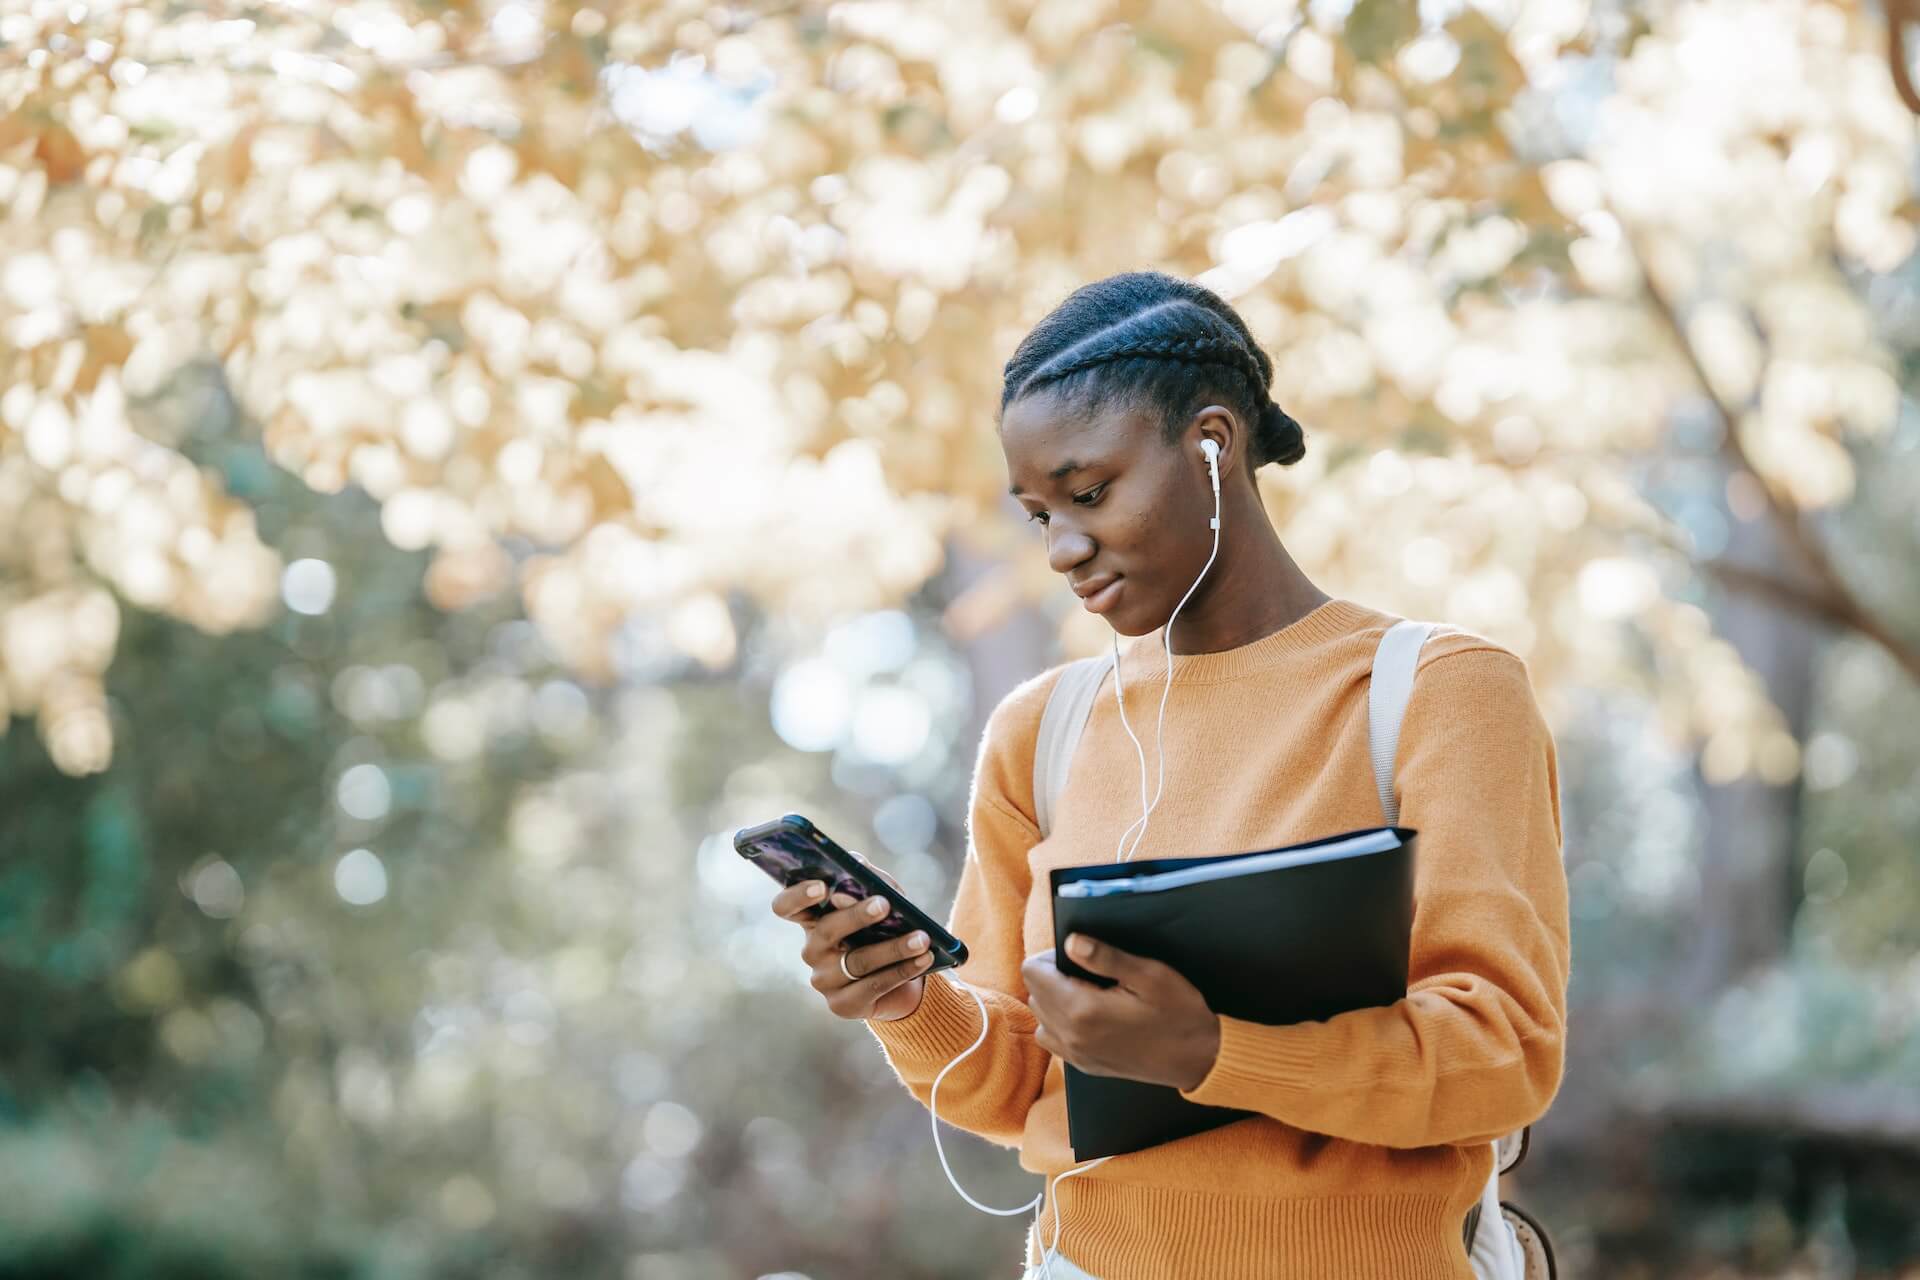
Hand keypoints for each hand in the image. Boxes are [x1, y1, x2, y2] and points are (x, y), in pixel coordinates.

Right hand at [770, 853, 933, 1022]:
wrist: (904, 976)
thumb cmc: (886, 928)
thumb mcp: (882, 898)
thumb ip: (868, 879)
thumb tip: (858, 863)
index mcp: (813, 919)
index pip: (786, 906)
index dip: (798, 896)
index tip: (822, 886)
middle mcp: (811, 949)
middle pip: (826, 930)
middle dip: (857, 916)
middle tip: (885, 904)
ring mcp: (824, 980)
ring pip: (857, 961)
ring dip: (894, 947)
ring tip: (922, 937)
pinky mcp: (843, 1005)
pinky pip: (874, 986)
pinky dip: (903, 970)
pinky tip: (924, 958)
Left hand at [1020, 933, 1221, 1091]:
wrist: (1200, 1058)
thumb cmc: (1180, 1013)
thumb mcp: (1150, 974)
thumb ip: (1105, 957)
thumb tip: (1071, 941)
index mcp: (1082, 1010)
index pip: (1032, 972)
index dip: (1050, 956)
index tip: (1078, 955)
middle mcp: (1071, 1036)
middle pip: (1033, 994)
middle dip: (1053, 977)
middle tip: (1089, 973)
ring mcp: (1076, 1055)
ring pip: (1041, 1018)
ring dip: (1055, 1001)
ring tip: (1089, 994)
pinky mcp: (1085, 1066)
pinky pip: (1054, 1040)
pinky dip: (1062, 1024)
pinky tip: (1091, 1016)